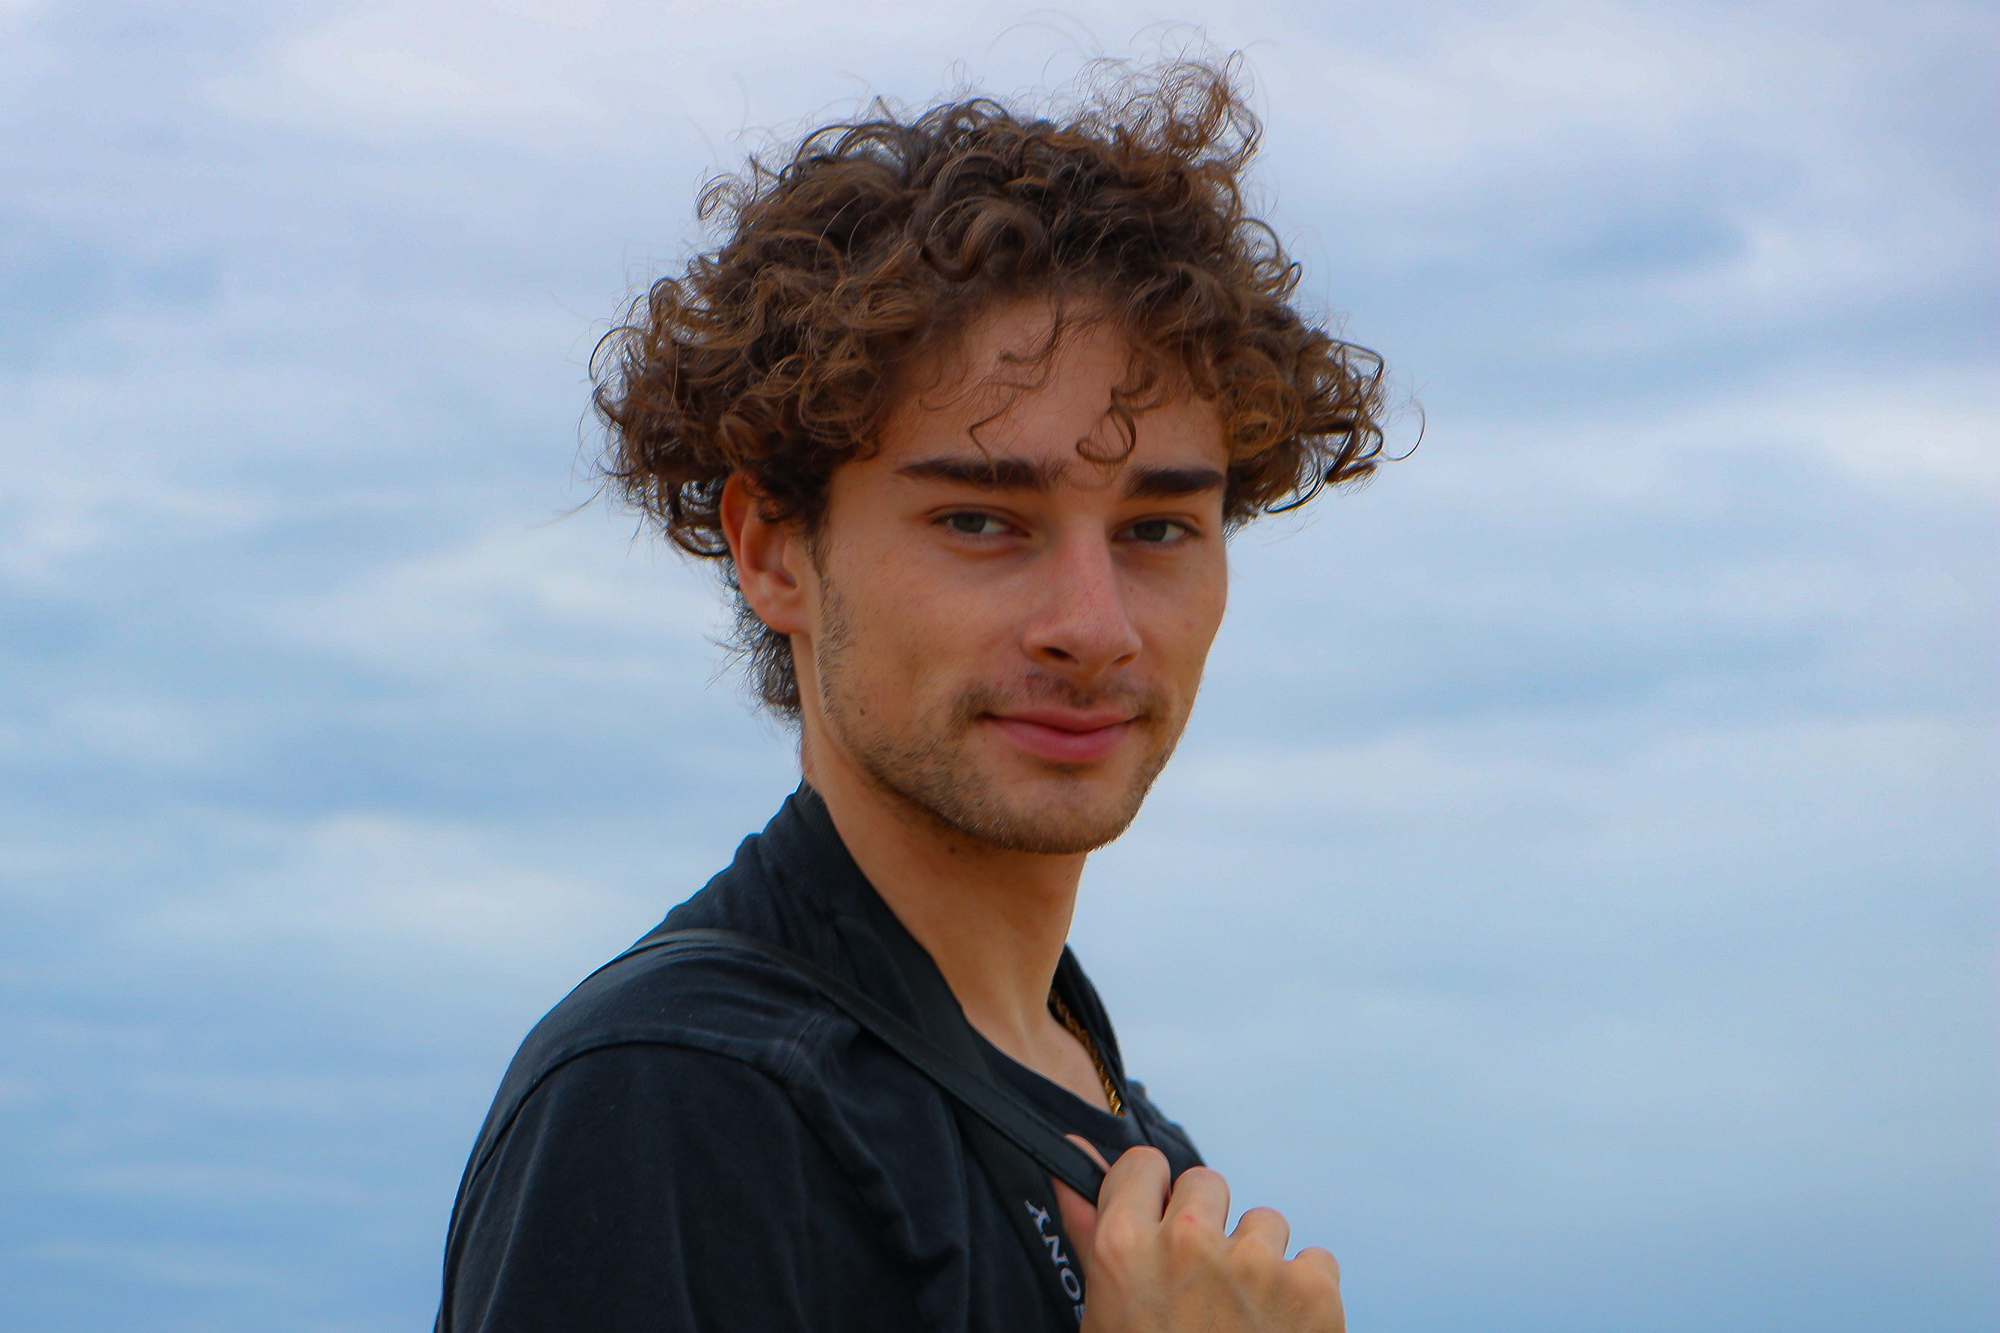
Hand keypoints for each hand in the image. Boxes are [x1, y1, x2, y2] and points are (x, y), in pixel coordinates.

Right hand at [1053, 1137, 1343, 1332]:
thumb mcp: (1106, 1316)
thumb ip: (1092, 1234)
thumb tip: (1068, 1171)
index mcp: (1125, 1249)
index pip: (1142, 1165)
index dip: (1153, 1196)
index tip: (1159, 1220)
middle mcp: (1188, 1243)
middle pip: (1206, 1184)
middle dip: (1209, 1225)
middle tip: (1203, 1286)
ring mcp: (1254, 1262)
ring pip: (1264, 1221)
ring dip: (1259, 1261)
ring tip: (1243, 1319)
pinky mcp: (1311, 1287)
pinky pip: (1315, 1259)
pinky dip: (1306, 1294)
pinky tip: (1281, 1331)